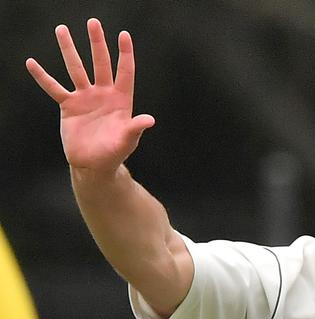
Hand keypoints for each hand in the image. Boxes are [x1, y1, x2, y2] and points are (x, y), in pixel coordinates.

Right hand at [26, 18, 154, 172]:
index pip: (124, 72)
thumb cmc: (114, 153)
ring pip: (76, 69)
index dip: (125, 54)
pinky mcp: (69, 106)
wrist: (94, 165)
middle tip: (93, 23)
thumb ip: (136, 128)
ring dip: (69, 50)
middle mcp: (103, 94)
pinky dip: (43, 77)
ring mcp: (85, 98)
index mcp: (120, 100)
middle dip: (97, 43)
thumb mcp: (127, 140)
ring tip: (62, 29)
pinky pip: (54, 88)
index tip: (124, 35)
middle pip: (100, 63)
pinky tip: (32, 63)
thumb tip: (150, 120)